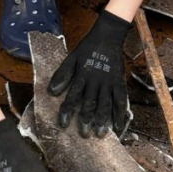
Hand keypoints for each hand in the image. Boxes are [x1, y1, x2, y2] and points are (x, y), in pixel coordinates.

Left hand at [48, 9, 131, 137]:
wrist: (108, 36)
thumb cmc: (87, 48)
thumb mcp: (72, 58)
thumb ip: (62, 74)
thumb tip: (51, 92)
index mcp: (82, 76)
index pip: (73, 97)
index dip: (67, 111)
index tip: (63, 124)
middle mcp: (96, 81)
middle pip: (90, 104)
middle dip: (87, 120)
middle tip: (84, 135)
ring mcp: (109, 82)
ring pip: (106, 104)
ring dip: (103, 120)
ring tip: (100, 134)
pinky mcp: (119, 82)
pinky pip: (121, 100)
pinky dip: (120, 113)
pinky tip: (119, 126)